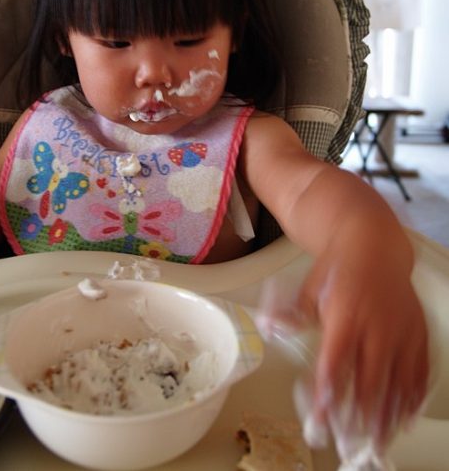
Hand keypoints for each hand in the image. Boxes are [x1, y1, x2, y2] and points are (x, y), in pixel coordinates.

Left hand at [295, 239, 428, 446]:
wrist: (373, 244)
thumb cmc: (338, 268)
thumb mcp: (309, 287)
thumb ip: (290, 312)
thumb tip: (267, 326)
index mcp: (345, 314)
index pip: (335, 361)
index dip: (329, 392)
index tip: (323, 417)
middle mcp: (376, 326)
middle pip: (369, 380)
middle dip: (358, 416)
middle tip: (350, 443)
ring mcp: (400, 331)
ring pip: (397, 382)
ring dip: (386, 416)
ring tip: (377, 442)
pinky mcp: (417, 333)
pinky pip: (420, 371)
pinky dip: (413, 398)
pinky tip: (404, 418)